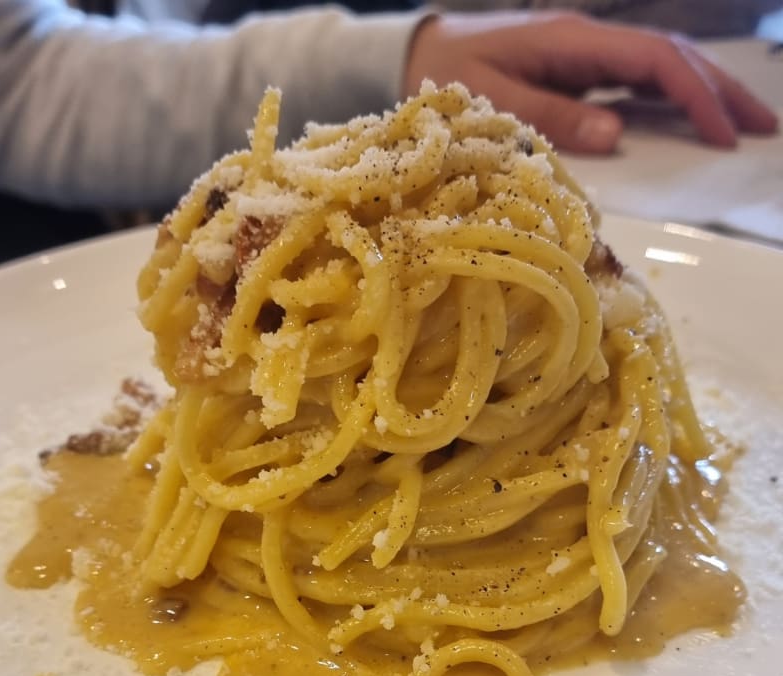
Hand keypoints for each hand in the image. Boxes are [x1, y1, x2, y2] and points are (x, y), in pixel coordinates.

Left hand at [404, 12, 778, 153]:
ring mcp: (588, 56)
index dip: (695, 95)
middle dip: (721, 90)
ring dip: (706, 93)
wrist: (423, 50)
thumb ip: (551, 117)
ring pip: (662, 68)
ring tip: (744, 126)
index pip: (654, 61)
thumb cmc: (451, 75)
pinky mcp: (581, 72)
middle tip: (764, 127)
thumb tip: (618, 136)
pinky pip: (638, 83)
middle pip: (673, 57)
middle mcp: (591, 43)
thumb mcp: (494, 101)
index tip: (723, 134)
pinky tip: (693, 122)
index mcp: (574, 42)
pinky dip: (672, 101)